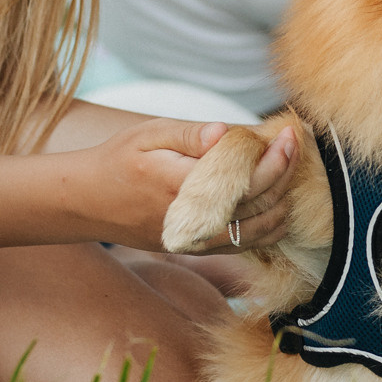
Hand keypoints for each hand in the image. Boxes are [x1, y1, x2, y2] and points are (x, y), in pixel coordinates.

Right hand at [92, 119, 300, 250]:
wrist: (86, 201)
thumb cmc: (119, 159)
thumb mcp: (149, 134)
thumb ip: (191, 135)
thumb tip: (226, 132)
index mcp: (181, 188)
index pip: (245, 181)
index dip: (276, 159)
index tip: (289, 134)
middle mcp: (192, 221)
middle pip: (258, 205)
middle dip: (285, 174)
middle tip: (295, 145)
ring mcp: (194, 241)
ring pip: (256, 232)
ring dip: (282, 203)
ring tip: (290, 171)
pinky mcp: (193, 249)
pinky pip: (241, 246)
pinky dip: (267, 227)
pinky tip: (278, 203)